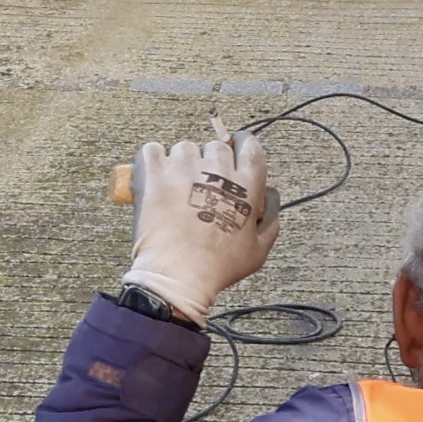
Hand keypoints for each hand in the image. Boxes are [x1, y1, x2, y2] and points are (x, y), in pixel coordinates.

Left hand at [122, 130, 278, 322]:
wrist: (177, 277)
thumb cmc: (219, 266)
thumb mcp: (260, 248)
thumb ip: (271, 215)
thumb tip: (270, 192)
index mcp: (247, 183)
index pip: (249, 144)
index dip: (240, 148)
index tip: (231, 158)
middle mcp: (218, 169)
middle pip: (216, 147)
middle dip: (209, 163)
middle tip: (200, 188)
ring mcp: (184, 168)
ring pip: (184, 148)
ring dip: (181, 163)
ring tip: (176, 191)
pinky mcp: (155, 173)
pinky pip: (151, 150)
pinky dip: (151, 161)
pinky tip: (154, 180)